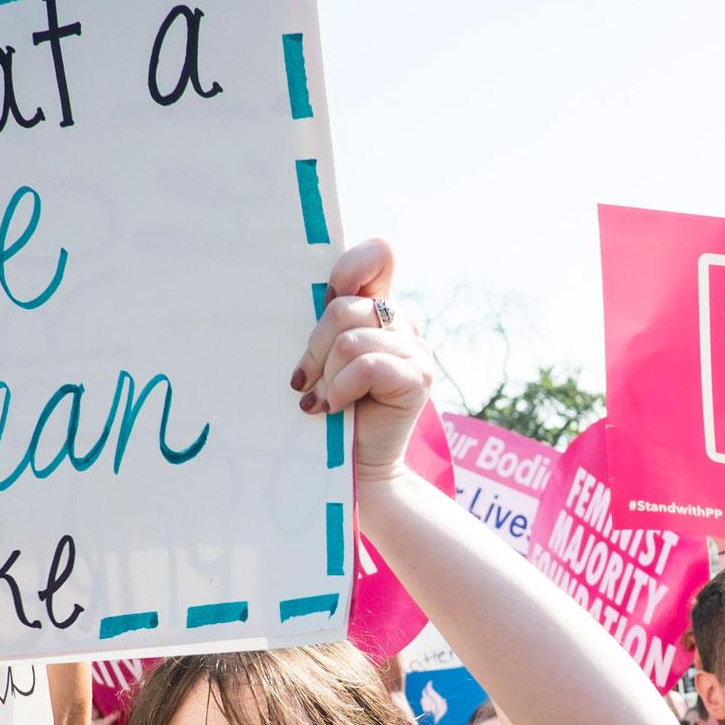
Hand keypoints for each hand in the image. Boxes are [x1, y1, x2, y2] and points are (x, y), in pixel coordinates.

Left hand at [292, 239, 433, 484]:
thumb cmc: (331, 413)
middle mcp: (402, 324)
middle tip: (305, 382)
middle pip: (342, 308)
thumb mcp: (323, 360)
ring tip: (322, 402)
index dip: (350, 268)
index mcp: (380, 310)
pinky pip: (366, 366)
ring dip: (327, 378)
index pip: (379, 255)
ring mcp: (417, 351)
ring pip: (350, 341)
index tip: (324, 299)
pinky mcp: (419, 378)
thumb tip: (314, 296)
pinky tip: (333, 408)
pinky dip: (341, 390)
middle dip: (314, 349)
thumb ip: (326, 325)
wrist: (356, 469)